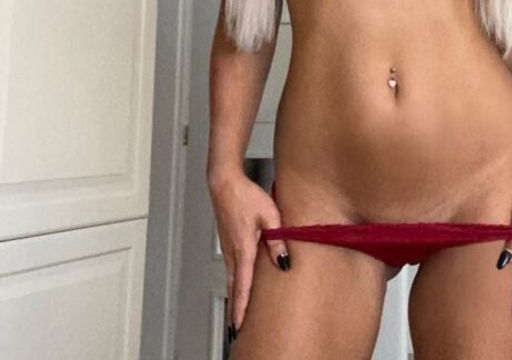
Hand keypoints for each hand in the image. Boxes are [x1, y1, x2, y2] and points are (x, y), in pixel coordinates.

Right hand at [208, 171, 289, 333]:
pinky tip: (238, 285)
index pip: (243, 285)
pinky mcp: (228, 242)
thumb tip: (284, 262)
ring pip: (232, 279)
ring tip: (238, 314)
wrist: (225, 183)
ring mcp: (228, 248)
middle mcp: (233, 252)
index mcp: (243, 249)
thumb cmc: (246, 196)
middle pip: (234, 288)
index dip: (242, 307)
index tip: (240, 325)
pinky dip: (234, 282)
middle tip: (237, 329)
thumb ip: (278, 241)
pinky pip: (231, 268)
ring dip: (235, 297)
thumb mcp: (270, 216)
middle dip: (236, 309)